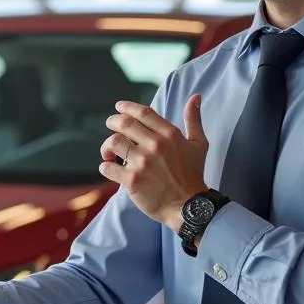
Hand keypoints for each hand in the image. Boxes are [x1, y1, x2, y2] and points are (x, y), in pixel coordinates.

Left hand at [100, 96, 208, 229]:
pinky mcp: (132, 180)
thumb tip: (195, 97)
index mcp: (170, 135)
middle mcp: (155, 146)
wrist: (189, 206)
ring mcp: (143, 163)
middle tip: (110, 126)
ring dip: (106, 145)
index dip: (127, 107)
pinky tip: (109, 167)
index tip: (119, 107)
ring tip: (108, 151)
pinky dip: (105, 166)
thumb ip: (193, 119)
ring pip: (113, 142)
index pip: (143, 113)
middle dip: (112, 122)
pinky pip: (108, 167)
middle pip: (124, 124)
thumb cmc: (193, 175)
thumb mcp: (198, 144)